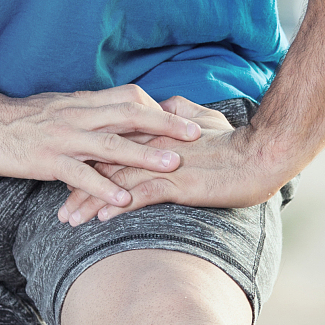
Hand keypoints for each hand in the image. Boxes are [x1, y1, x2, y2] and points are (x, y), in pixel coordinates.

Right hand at [0, 85, 202, 204]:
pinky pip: (80, 174)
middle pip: (130, 115)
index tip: (184, 117)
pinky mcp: (47, 160)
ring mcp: (64, 138)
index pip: (129, 98)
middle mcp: (78, 116)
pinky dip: (103, 187)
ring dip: (144, 155)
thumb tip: (113, 118)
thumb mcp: (58, 108)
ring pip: (111, 144)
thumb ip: (86, 114)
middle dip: (165, 124)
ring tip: (172, 166)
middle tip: (196, 134)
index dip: (158, 108)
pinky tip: (122, 202)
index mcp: (82, 103)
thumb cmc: (18, 119)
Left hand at [56, 96, 285, 223]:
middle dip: (79, 188)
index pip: (112, 147)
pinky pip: (143, 194)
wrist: (264, 154)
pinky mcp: (179, 182)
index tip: (69, 178)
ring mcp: (165, 164)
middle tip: (60, 209)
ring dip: (90, 202)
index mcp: (157, 133)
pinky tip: (102, 217)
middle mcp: (154, 146)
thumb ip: (180, 112)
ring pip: (117, 181)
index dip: (88, 163)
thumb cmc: (237, 142)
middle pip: (106, 166)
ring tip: (69, 219)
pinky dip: (120, 204)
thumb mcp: (205, 120)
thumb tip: (165, 105)